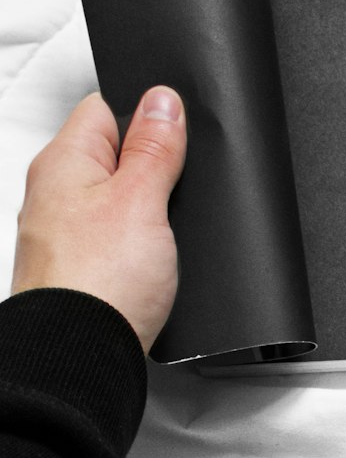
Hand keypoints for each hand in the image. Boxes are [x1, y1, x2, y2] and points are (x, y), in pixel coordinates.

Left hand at [11, 87, 186, 354]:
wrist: (78, 356)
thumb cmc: (98, 282)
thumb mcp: (142, 198)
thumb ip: (155, 146)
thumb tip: (162, 100)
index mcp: (63, 161)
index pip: (105, 107)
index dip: (148, 114)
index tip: (179, 134)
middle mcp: (54, 195)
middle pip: (113, 157)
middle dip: (152, 167)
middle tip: (178, 186)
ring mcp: (64, 236)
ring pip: (116, 203)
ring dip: (147, 213)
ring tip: (165, 230)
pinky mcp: (80, 271)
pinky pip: (114, 243)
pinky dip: (137, 248)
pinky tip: (153, 262)